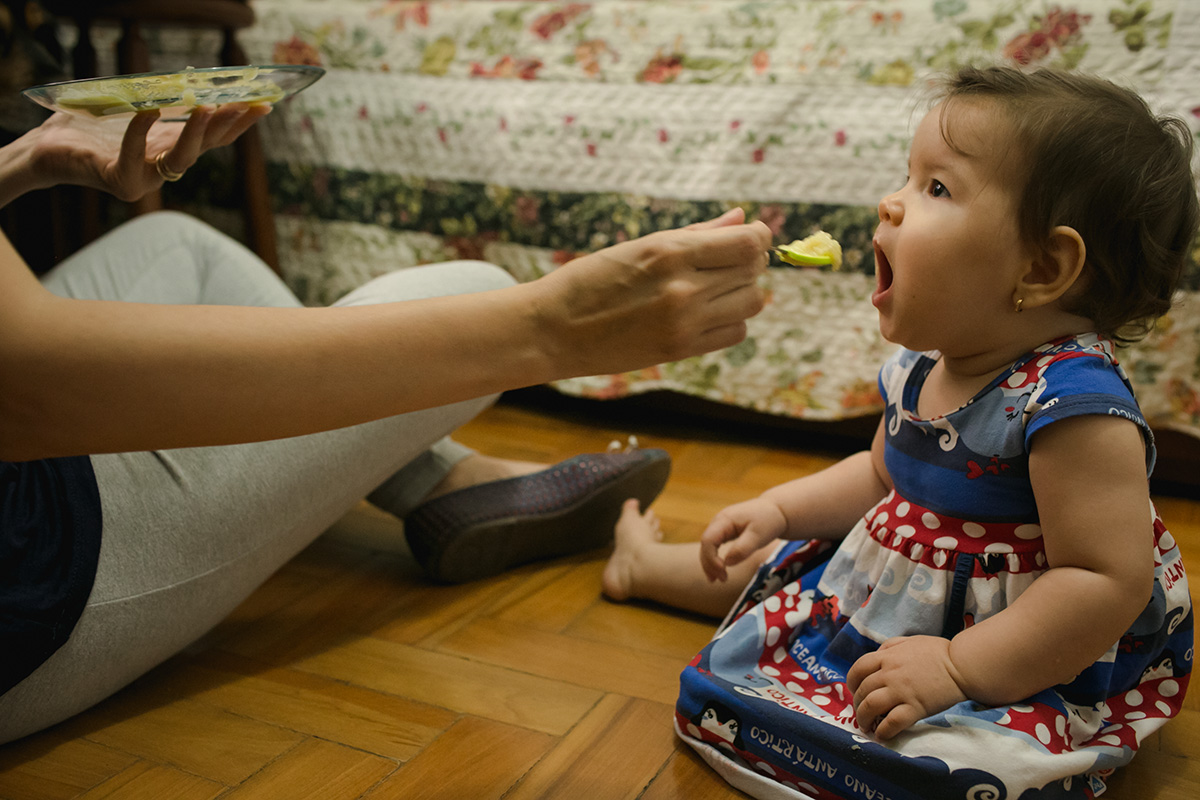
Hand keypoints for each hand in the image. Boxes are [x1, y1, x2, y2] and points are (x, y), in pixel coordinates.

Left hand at [26, 103, 268, 200]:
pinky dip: (142, 131)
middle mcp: (164, 168)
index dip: (239, 124)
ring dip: (197, 133)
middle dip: (229, 126)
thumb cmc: (88, 132)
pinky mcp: (121, 181)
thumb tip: (190, 79)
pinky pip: (135, 154)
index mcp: (171, 150)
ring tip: (208, 107)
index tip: (263, 104)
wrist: (49, 153)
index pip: (214, 140)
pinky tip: (149, 110)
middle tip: (248, 104)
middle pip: (206, 149)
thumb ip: (159, 106)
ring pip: (181, 159)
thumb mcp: (132, 115)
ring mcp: (146, 178)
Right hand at [532, 208, 769, 375]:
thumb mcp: (641, 247)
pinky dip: (730, 320)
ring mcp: (684, 323)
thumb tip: (742, 218)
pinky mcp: (681, 350)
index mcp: (669, 253)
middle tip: (728, 261)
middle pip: (752, 271)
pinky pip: (734, 332)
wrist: (553, 330)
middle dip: (750, 262)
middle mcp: (682, 288)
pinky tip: (707, 313)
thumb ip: (698, 234)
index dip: (759, 237)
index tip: (752, 236)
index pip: (746, 243)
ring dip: (743, 292)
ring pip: (751, 303)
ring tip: (717, 288)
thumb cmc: (590, 281)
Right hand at [699, 496, 787, 580]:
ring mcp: (720, 526)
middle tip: (722, 580)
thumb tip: (727, 563)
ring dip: (710, 564)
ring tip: (716, 580)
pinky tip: (719, 571)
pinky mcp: (725, 532)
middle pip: (705, 545)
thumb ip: (743, 548)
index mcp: (724, 519)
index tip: (723, 571)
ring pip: (708, 547)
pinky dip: (715, 559)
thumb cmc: (769, 520)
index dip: (711, 558)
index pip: (708, 540)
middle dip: (710, 564)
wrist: (776, 509)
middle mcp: (718, 522)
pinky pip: (714, 546)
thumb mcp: (759, 535)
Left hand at [846, 636, 968, 738]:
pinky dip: (883, 731)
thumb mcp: (909, 641)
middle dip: (857, 704)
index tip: (854, 690)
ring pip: (871, 707)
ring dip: (864, 719)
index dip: (852, 682)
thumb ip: (890, 646)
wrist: (962, 665)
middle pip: (862, 691)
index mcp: (887, 657)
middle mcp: (889, 674)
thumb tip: (877, 655)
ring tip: (867, 727)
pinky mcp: (915, 708)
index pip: (857, 669)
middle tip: (862, 713)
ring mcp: (901, 691)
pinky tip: (882, 735)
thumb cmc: (938, 652)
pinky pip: (892, 722)